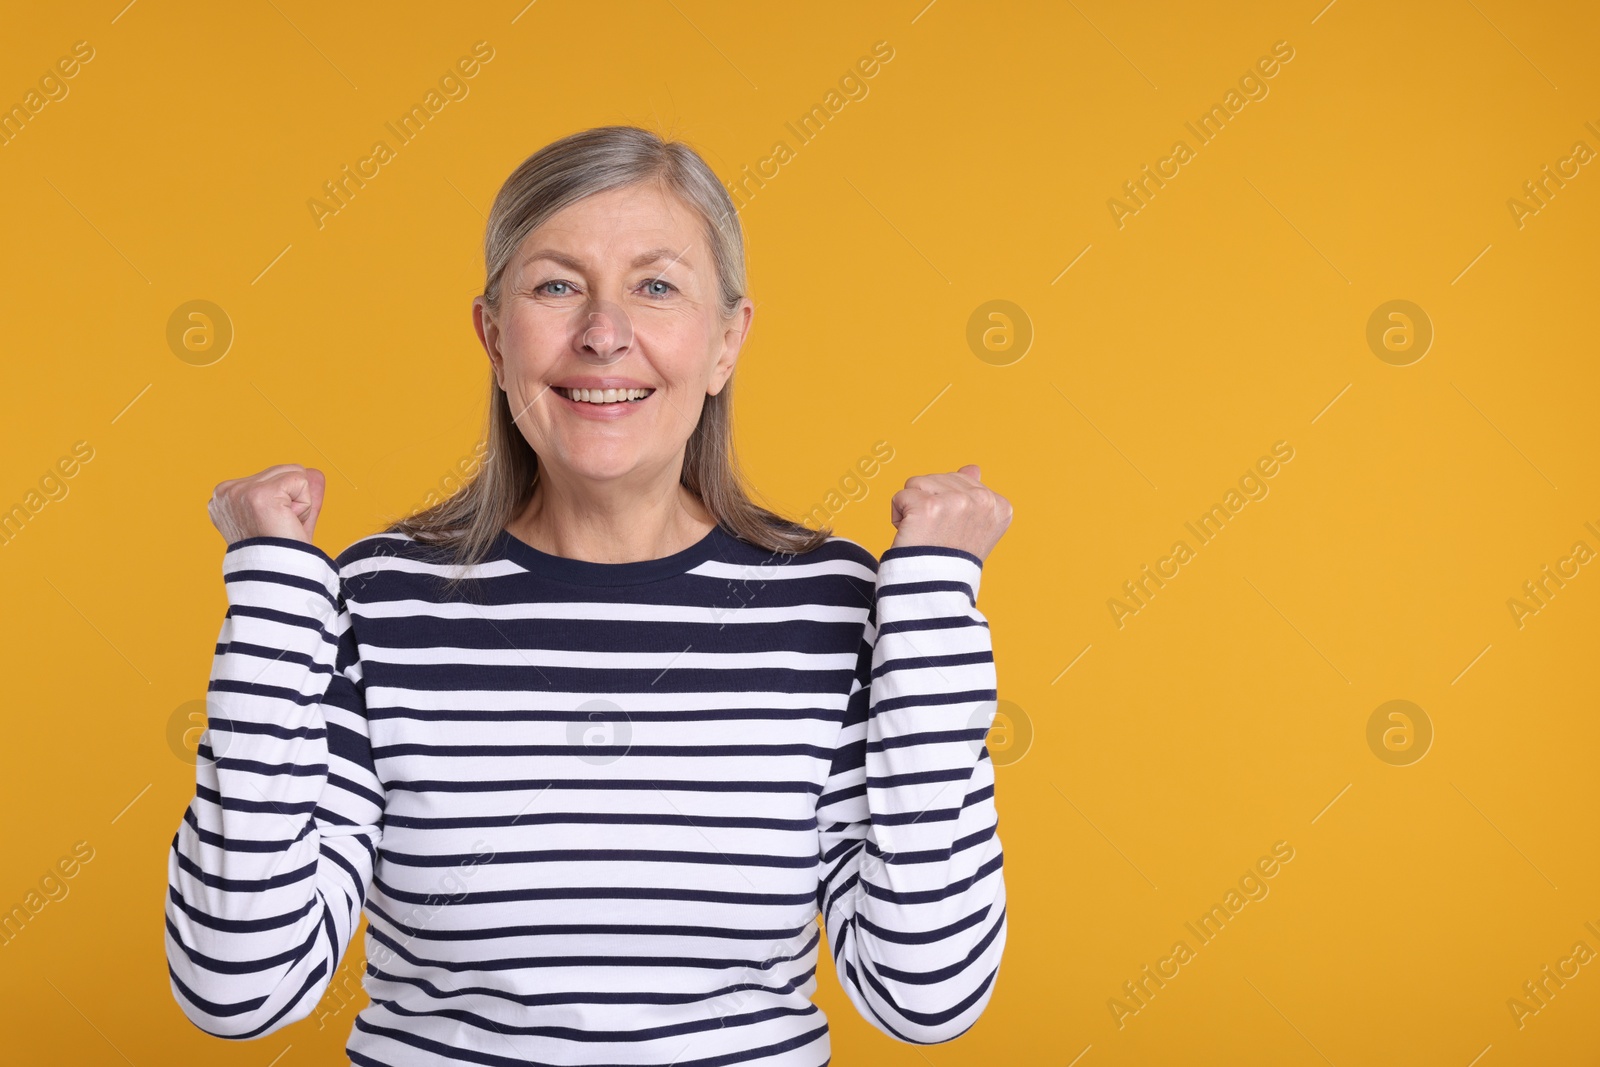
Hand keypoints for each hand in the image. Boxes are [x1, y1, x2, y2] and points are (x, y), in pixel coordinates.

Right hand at [208, 464, 325, 544]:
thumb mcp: (292, 518)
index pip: (272, 476)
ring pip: (295, 471)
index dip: (284, 502)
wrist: (282, 580)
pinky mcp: (259, 494)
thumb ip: (302, 493)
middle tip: (280, 528)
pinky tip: (287, 523)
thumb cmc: (283, 554)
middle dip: (293, 500)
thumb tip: (315, 471)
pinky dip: (305, 505)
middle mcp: (225, 492)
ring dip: (300, 503)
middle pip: (283, 469)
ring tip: (283, 526)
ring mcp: (240, 492)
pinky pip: (302, 481)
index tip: (271, 527)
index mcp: (223, 497)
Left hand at [888, 464, 1011, 561]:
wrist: (934, 592)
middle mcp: (983, 501)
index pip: (960, 480)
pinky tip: (912, 536)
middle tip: (937, 536)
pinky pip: (900, 496)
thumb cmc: (950, 561)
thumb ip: (974, 493)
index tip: (954, 532)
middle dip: (929, 503)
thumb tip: (973, 468)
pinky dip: (897, 517)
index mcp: (1000, 506)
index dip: (948, 506)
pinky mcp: (929, 506)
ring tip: (925, 535)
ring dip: (912, 508)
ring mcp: (958, 502)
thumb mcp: (973, 526)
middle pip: (938, 478)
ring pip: (917, 483)